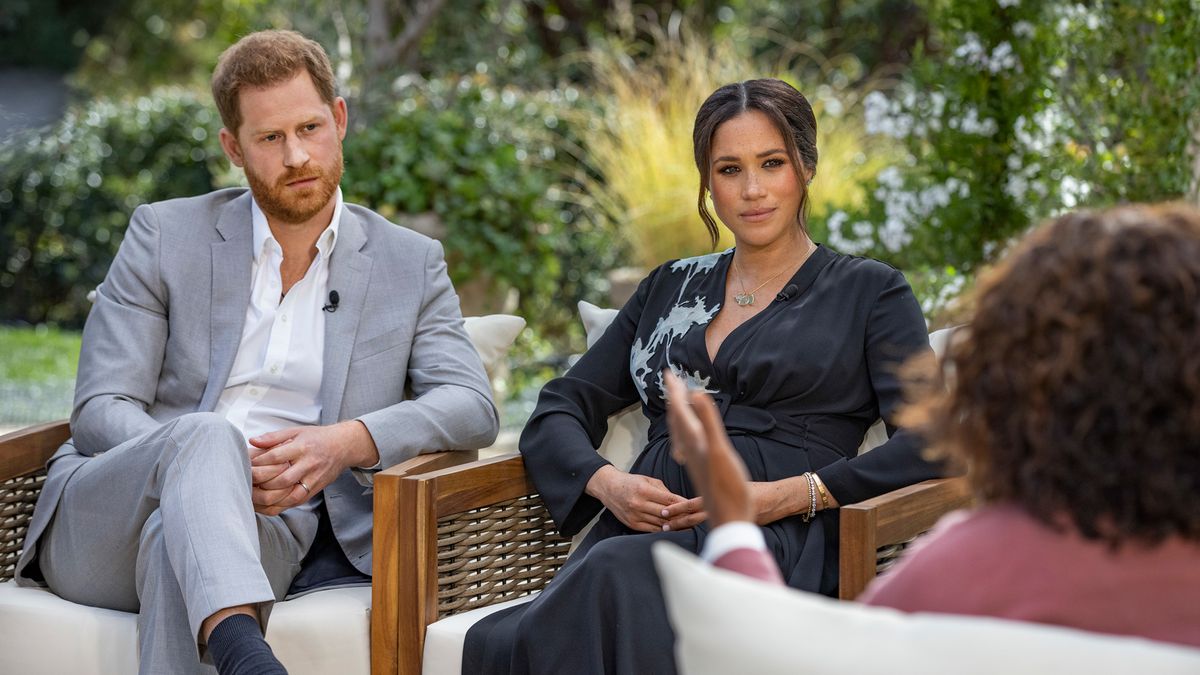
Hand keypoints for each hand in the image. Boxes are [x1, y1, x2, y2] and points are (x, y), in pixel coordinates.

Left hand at [249, 420, 378, 515]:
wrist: (343, 446)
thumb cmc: (317, 438)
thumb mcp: (296, 431)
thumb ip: (273, 437)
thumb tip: (252, 441)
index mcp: (302, 447)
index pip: (276, 457)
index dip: (258, 462)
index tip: (245, 465)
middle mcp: (308, 464)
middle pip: (281, 479)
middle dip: (260, 483)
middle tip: (244, 484)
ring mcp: (313, 479)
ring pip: (288, 496)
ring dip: (267, 499)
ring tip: (251, 497)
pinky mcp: (314, 490)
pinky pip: (294, 502)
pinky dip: (278, 506)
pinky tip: (265, 505)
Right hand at [585, 465, 688, 532]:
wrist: (609, 488)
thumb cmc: (631, 482)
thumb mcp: (648, 480)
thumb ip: (664, 491)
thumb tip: (681, 502)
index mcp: (644, 490)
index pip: (669, 500)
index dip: (683, 505)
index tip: (694, 507)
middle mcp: (638, 503)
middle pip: (666, 513)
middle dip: (681, 516)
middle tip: (694, 518)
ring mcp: (635, 515)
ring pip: (660, 523)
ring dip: (674, 524)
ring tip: (686, 524)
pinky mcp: (632, 524)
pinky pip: (652, 529)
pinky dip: (663, 529)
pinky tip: (671, 528)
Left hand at [664, 371, 752, 527]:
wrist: (730, 519)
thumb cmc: (729, 488)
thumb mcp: (719, 450)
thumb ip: (708, 422)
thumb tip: (695, 393)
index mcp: (694, 442)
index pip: (679, 410)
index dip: (675, 390)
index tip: (668, 372)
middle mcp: (690, 450)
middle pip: (677, 419)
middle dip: (674, 399)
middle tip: (671, 380)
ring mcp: (694, 460)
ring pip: (680, 433)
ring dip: (678, 414)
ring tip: (677, 403)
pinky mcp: (700, 468)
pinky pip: (687, 445)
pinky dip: (686, 433)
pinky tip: (688, 438)